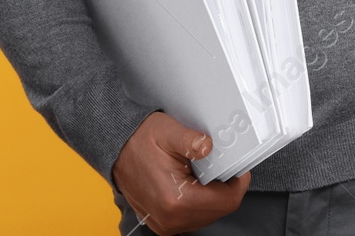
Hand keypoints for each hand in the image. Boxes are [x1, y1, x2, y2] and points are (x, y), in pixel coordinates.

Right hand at [112, 111, 250, 234]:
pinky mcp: (163, 223)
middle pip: (219, 210)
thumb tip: (209, 146)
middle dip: (226, 188)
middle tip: (222, 167)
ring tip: (207, 173)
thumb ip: (191, 140)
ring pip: (208, 215)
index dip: (238, 183)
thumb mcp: (167, 131)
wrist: (116, 151)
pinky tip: (196, 183)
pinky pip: (194, 217)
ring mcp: (166, 224)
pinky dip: (201, 201)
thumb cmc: (139, 141)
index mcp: (175, 199)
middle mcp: (170, 218)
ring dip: (214, 195)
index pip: (227, 202)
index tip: (238, 167)